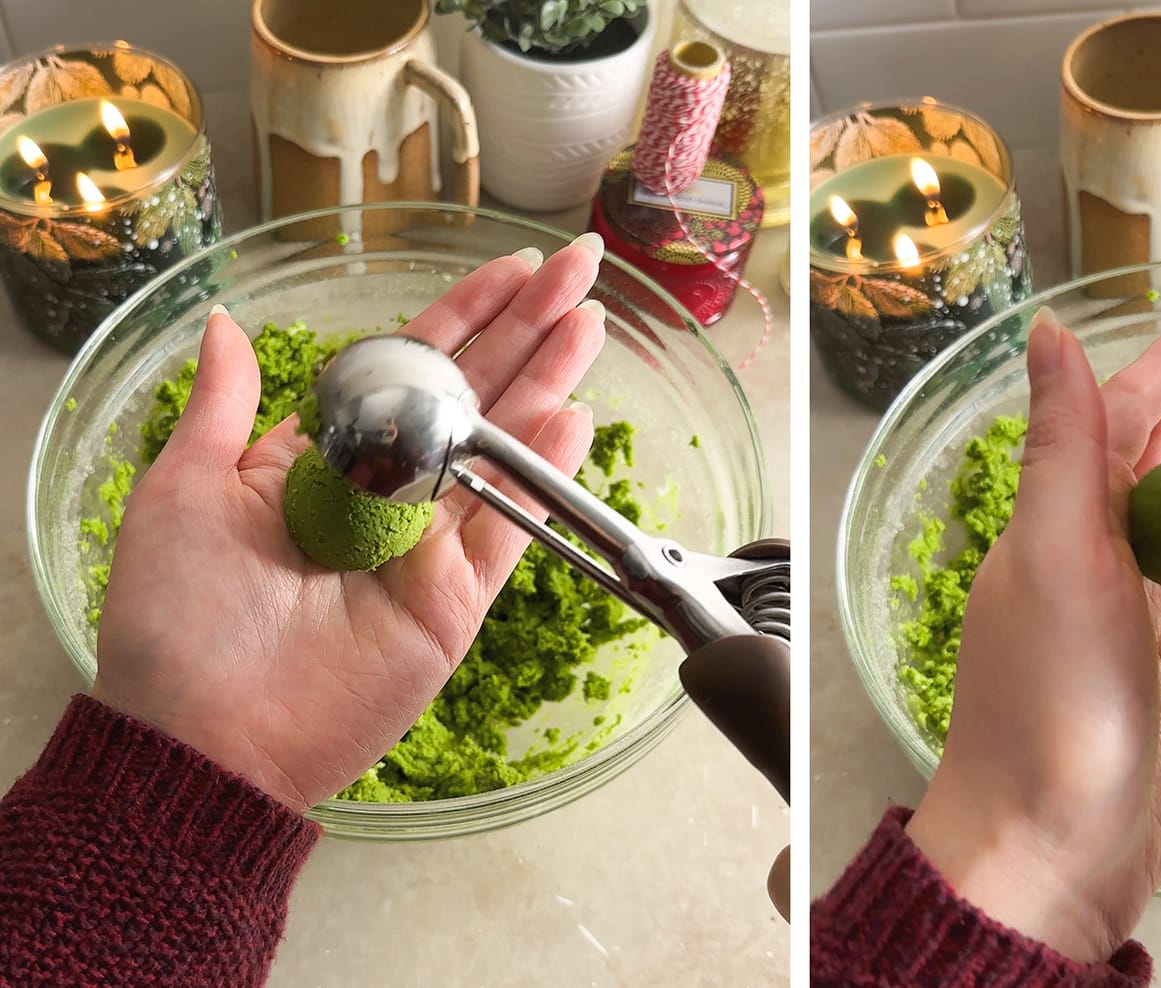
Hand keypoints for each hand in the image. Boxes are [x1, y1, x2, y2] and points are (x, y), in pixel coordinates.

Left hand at [92, 239, 607, 811]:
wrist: (204, 733)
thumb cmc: (178, 617)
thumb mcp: (183, 489)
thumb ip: (225, 405)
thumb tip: (222, 322)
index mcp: (326, 459)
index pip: (409, 366)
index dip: (462, 314)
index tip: (509, 268)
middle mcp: (386, 494)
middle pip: (471, 394)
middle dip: (525, 328)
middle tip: (577, 267)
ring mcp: (426, 548)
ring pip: (502, 449)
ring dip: (549, 381)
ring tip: (590, 321)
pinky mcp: (453, 602)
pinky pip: (507, 531)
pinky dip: (541, 477)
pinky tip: (574, 419)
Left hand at [906, 312, 1160, 960]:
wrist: (1055, 844)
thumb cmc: (1046, 708)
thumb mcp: (1055, 554)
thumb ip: (1062, 444)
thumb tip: (1044, 334)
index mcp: (1059, 524)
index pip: (1111, 424)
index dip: (1152, 376)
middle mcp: (1095, 560)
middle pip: (1152, 463)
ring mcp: (1137, 613)